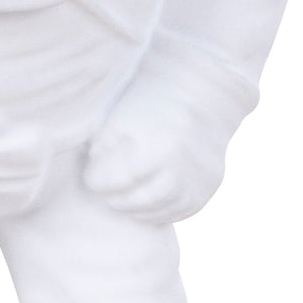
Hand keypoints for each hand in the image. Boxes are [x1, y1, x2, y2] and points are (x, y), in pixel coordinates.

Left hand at [84, 100, 226, 225]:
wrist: (200, 90)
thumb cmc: (152, 100)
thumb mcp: (121, 115)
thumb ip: (103, 145)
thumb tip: (95, 171)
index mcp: (156, 145)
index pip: (117, 179)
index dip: (98, 181)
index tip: (90, 178)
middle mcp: (181, 165)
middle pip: (140, 199)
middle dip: (116, 200)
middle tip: (104, 194)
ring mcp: (200, 177)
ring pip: (162, 209)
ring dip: (137, 210)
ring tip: (121, 200)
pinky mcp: (212, 183)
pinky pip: (183, 209)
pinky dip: (161, 212)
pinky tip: (145, 204)